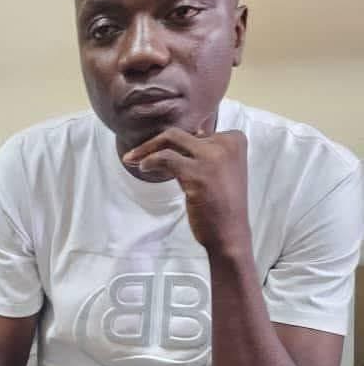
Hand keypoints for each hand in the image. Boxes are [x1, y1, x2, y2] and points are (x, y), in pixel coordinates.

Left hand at [124, 128, 250, 253]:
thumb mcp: (220, 170)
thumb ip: (206, 152)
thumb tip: (191, 134)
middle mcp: (226, 143)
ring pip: (171, 139)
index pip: (196, 132)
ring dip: (146, 149)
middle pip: (180, 134)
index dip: (174, 143)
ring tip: (132, 159)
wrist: (230, 233)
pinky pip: (165, 157)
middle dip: (154, 142)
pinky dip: (150, 160)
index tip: (159, 152)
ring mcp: (212, 157)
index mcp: (234, 139)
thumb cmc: (223, 204)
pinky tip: (143, 167)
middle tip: (135, 154)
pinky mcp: (197, 173)